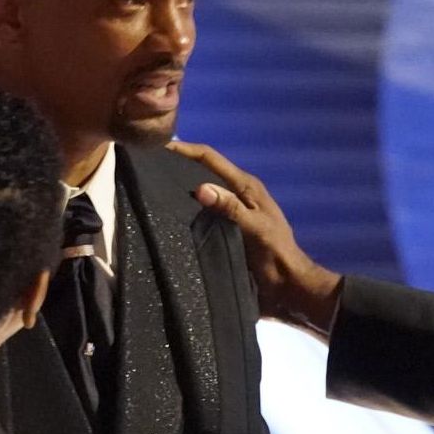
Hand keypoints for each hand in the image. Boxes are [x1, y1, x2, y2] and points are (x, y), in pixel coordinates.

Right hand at [168, 141, 342, 336]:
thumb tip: (200, 187)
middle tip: (146, 167)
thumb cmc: (276, 254)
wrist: (286, 286)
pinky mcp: (225, 231)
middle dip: (178, 165)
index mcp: (246, 187)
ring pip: (200, 194)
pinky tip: (166, 217)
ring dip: (180, 189)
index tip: (159, 146)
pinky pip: (201, 215)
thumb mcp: (255, 228)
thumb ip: (230, 208)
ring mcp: (229, 213)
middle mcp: (236, 195)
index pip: (211, 158)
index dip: (187, 150)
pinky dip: (185, 211)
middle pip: (203, 172)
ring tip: (149, 189)